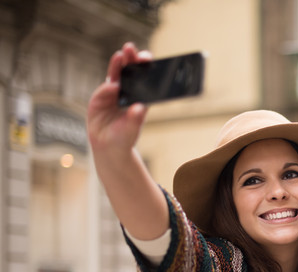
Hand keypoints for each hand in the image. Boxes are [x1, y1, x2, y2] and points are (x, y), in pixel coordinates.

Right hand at [87, 43, 151, 162]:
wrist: (108, 147)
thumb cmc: (125, 137)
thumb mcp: (132, 129)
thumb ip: (135, 119)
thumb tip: (139, 108)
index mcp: (138, 97)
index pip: (143, 78)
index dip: (144, 67)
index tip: (147, 58)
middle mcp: (125, 92)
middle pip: (128, 72)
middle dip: (129, 59)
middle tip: (130, 47)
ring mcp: (111, 94)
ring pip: (114, 76)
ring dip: (117, 65)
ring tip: (120, 56)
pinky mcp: (99, 100)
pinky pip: (103, 91)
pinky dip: (108, 89)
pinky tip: (113, 87)